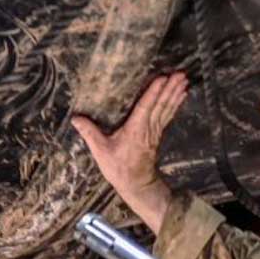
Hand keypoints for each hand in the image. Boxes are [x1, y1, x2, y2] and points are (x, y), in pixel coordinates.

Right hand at [71, 72, 187, 231]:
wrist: (136, 185)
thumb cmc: (118, 168)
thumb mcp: (100, 151)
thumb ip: (89, 133)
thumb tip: (75, 119)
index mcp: (135, 130)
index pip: (146, 107)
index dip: (153, 92)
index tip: (162, 78)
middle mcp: (148, 128)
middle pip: (161, 105)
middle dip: (170, 89)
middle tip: (180, 74)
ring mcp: (155, 131)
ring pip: (167, 108)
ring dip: (175, 93)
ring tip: (184, 79)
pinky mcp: (158, 134)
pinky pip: (168, 115)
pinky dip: (176, 103)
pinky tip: (182, 94)